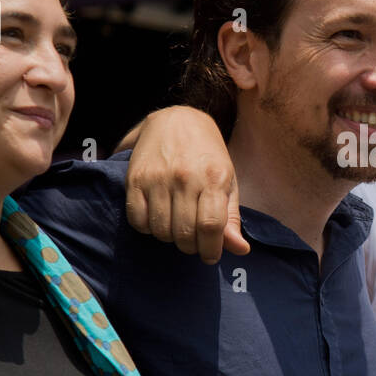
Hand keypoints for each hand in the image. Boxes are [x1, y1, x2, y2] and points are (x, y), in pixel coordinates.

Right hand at [124, 106, 248, 263]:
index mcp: (214, 178)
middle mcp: (185, 177)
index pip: (211, 226)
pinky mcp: (135, 179)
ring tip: (176, 226)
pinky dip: (148, 228)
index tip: (210, 256)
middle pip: (184, 234)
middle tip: (194, 241)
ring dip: (170, 238)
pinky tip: (158, 218)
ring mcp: (158, 178)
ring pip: (161, 231)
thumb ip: (232, 218)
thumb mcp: (228, 181)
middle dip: (191, 247)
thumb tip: (240, 250)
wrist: (177, 119)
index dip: (211, 250)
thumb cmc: (208, 155)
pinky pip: (138, 220)